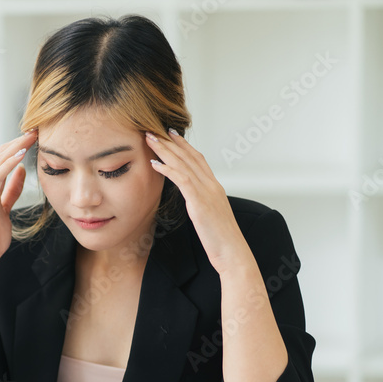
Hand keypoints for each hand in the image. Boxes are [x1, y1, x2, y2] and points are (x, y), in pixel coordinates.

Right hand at [0, 130, 37, 270]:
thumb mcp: (6, 206)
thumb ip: (12, 188)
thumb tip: (23, 170)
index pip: (4, 156)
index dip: (20, 144)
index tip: (38, 135)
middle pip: (2, 152)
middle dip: (20, 139)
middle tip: (38, 128)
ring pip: (0, 158)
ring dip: (17, 145)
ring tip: (33, 134)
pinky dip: (10, 162)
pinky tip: (22, 154)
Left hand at [145, 129, 253, 274]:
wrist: (232, 251)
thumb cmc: (221, 239)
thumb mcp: (211, 216)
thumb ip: (203, 203)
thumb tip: (194, 201)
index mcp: (215, 187)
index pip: (198, 159)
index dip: (184, 145)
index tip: (171, 134)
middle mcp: (212, 185)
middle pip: (189, 157)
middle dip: (170, 142)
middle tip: (155, 130)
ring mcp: (207, 192)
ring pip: (183, 164)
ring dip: (165, 150)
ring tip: (150, 140)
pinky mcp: (199, 202)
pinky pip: (181, 180)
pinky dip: (167, 169)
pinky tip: (155, 163)